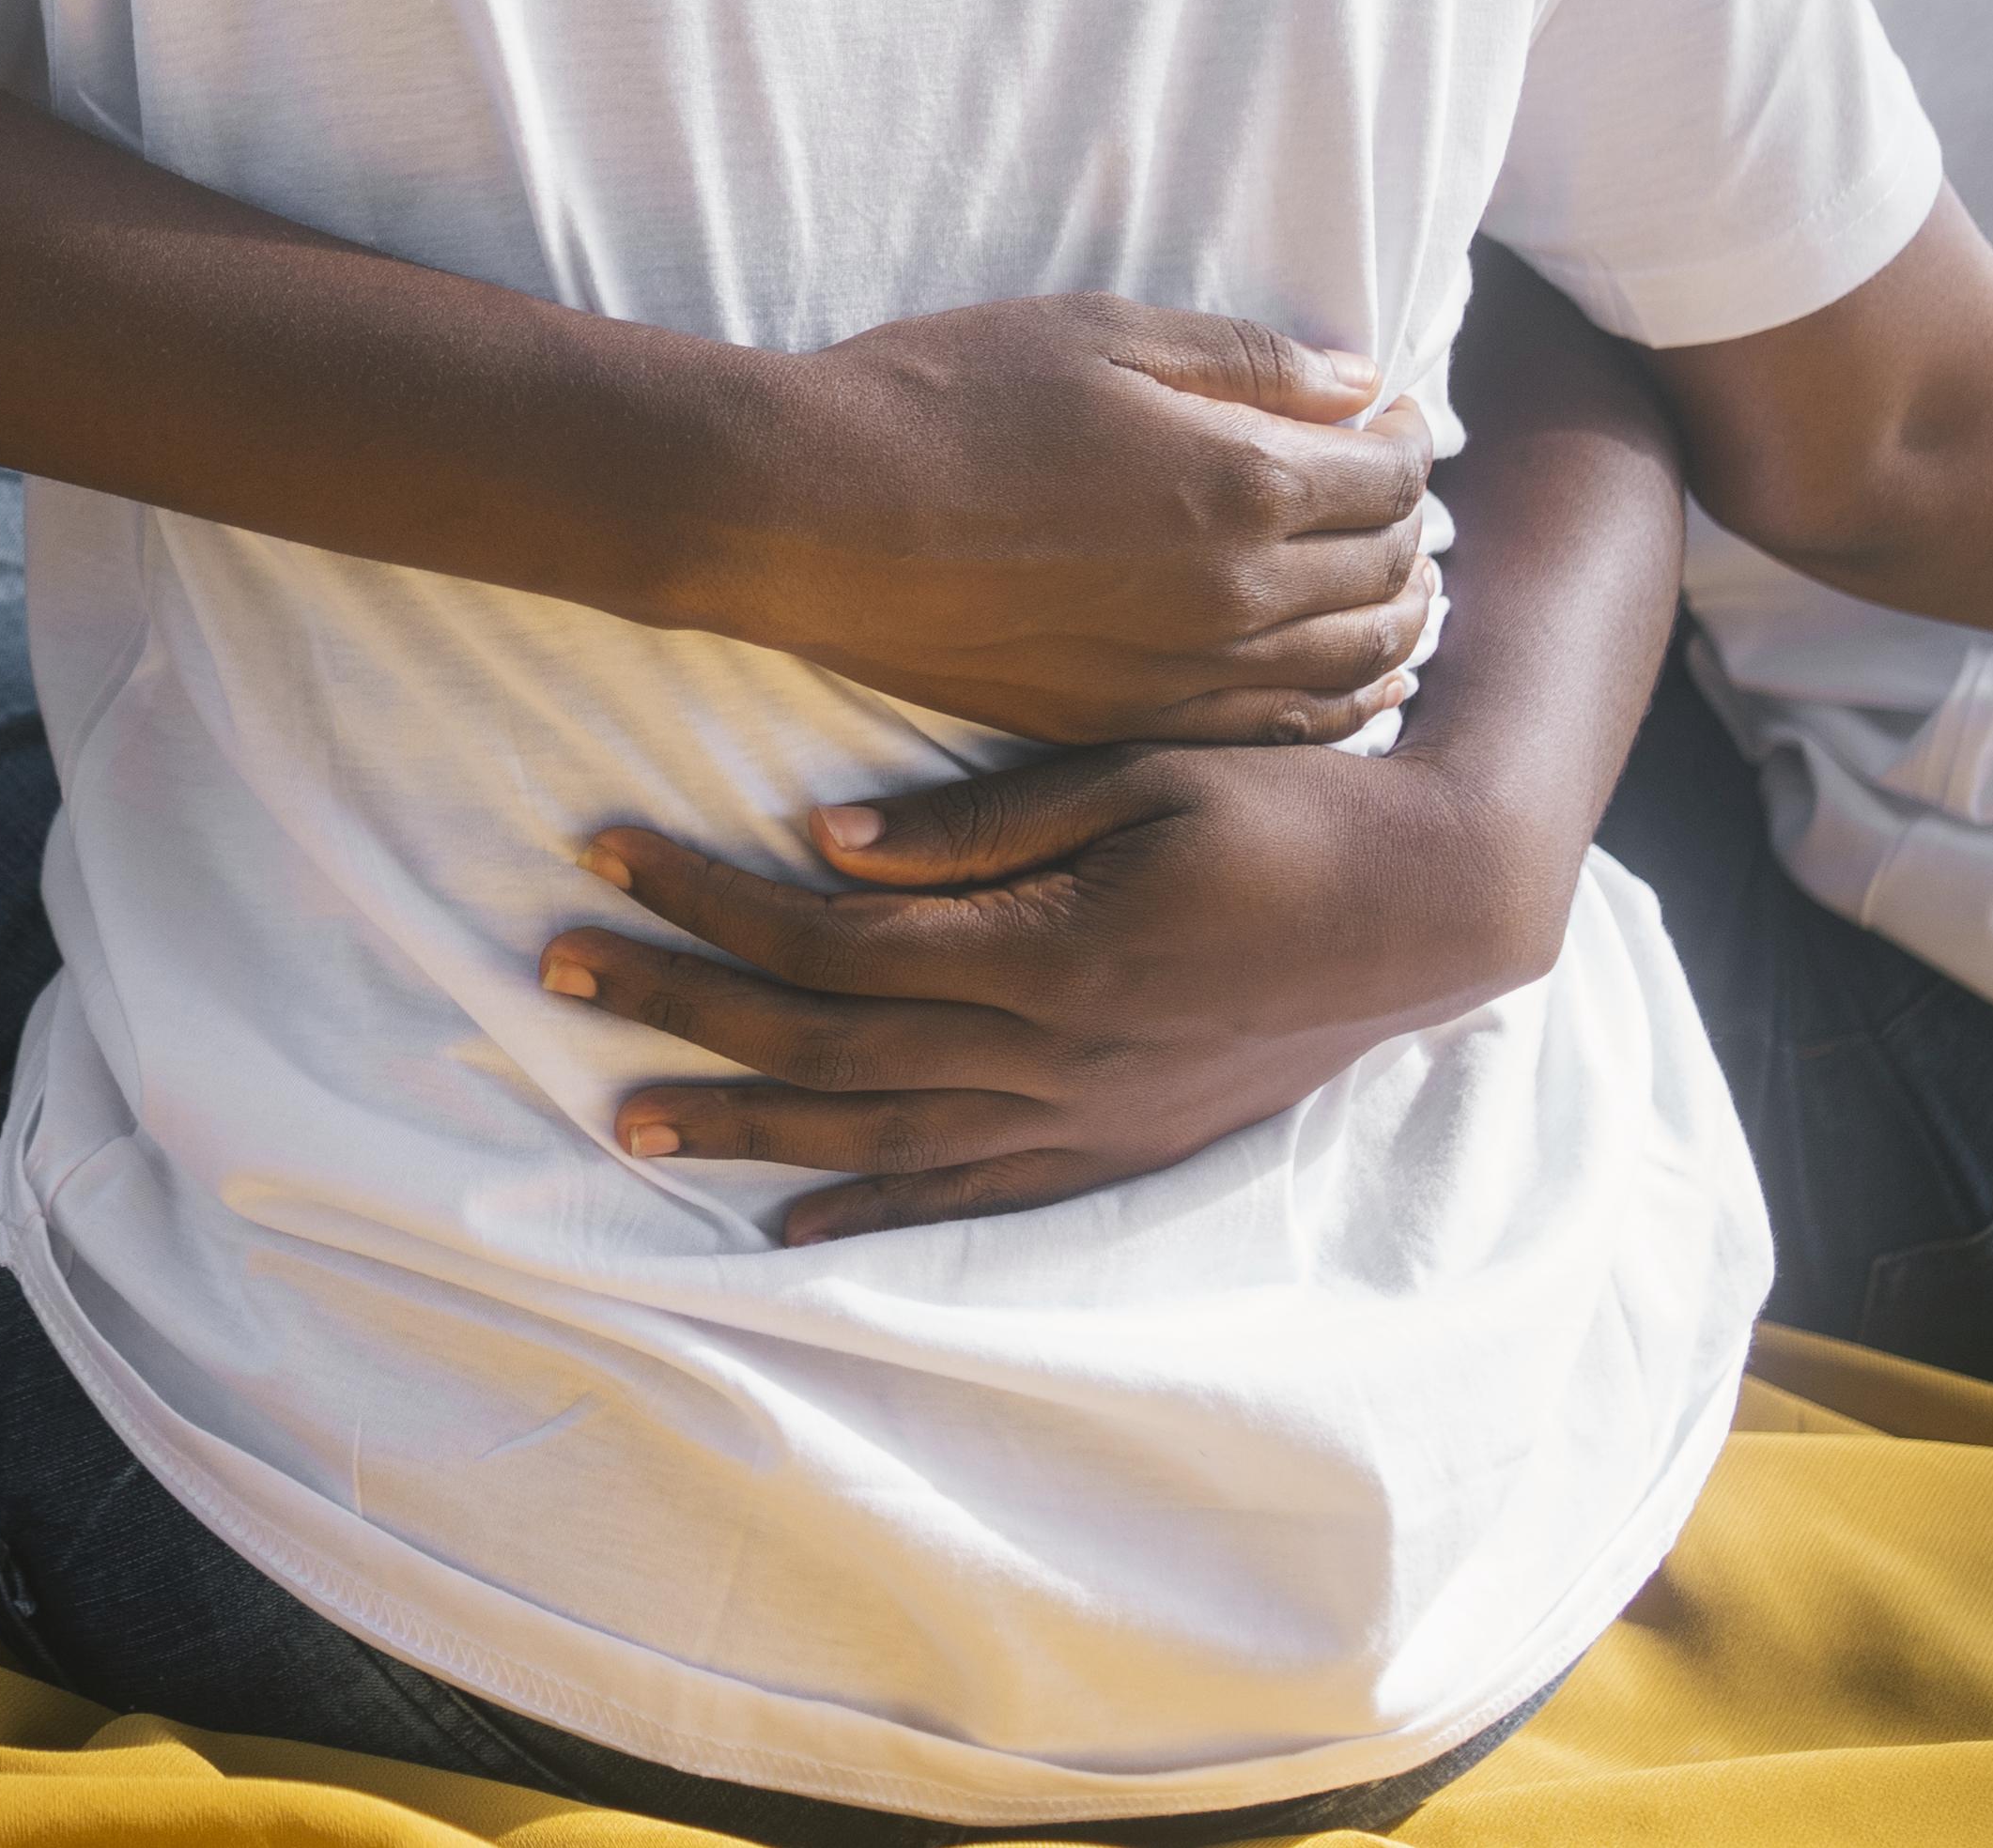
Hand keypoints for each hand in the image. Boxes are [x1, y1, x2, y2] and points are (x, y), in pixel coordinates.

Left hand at [538, 739, 1549, 1239]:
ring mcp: (1084, 1115)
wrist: (1437, 905)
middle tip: (556, 970)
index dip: (703, 900)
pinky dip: (870, 1210)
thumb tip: (822, 841)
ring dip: (740, 1123)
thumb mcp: (1143, 770)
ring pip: (875, 1136)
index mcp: (1049, 949)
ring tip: (622, 1113)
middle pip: (821, 1043)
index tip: (602, 851)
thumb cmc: (1290, 805)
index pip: (827, 939)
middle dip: (677, 1005)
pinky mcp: (1118, 1146)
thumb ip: (979, 823)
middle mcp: (1051, 1054)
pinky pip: (969, 1197)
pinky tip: (785, 1221)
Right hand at [727, 299, 1435, 746]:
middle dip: (1410, 524)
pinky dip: (1340, 705)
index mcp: (1241, 482)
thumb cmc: (942, 398)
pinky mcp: (1123, 720)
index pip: (1393, 474)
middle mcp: (1235, 594)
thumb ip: (1245, 361)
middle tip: (1393, 489)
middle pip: (1387, 570)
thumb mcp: (1098, 330)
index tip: (1388, 413)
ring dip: (1395, 619)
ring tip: (1398, 583)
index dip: (1408, 436)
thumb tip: (1358, 384)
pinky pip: (1278, 730)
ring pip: (1353, 664)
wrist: (809, 513)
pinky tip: (1355, 681)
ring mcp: (1182, 672)